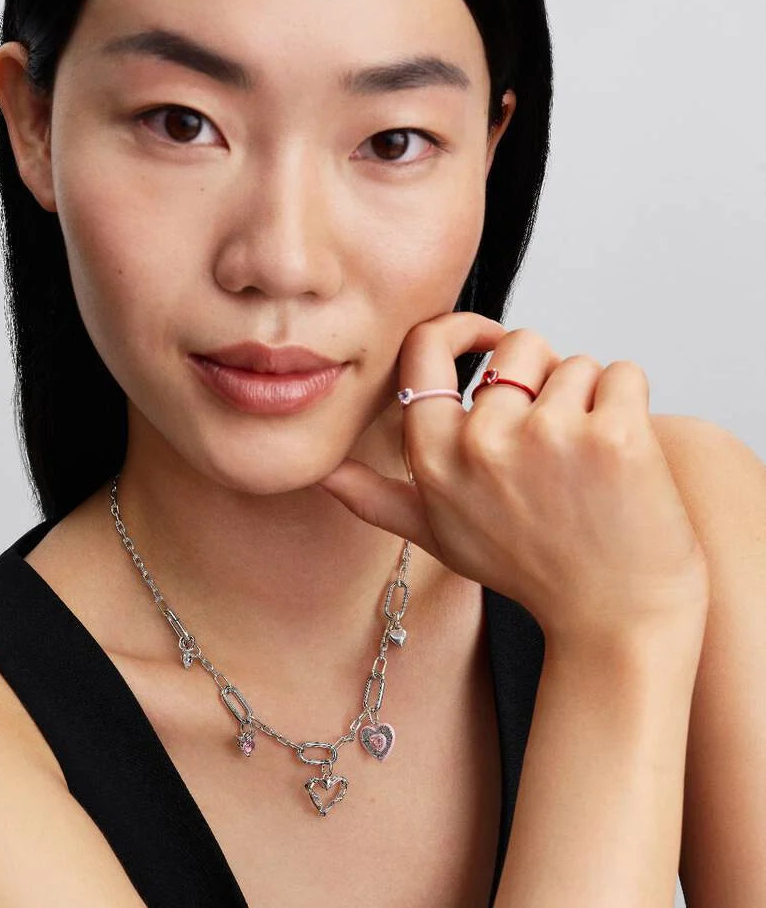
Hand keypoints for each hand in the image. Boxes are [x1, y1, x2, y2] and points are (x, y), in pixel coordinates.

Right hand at [318, 312, 708, 646]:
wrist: (616, 622)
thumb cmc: (531, 572)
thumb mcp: (440, 535)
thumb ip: (378, 498)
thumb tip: (323, 476)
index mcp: (435, 458)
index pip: (427, 347)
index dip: (464, 330)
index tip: (491, 338)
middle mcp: (482, 443)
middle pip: (519, 346)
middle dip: (545, 379)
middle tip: (558, 444)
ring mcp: (548, 436)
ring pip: (575, 363)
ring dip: (590, 399)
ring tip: (590, 463)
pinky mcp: (614, 436)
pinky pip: (624, 374)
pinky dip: (630, 404)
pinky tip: (624, 458)